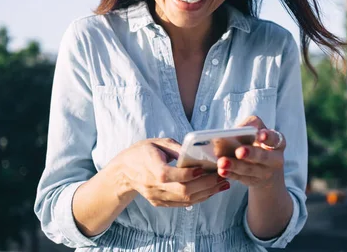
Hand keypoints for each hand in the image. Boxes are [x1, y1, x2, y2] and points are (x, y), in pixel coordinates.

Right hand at [108, 138, 229, 206]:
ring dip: (207, 192)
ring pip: (185, 200)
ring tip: (223, 184)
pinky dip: (199, 197)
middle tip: (222, 176)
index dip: (188, 174)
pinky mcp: (160, 203)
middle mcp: (153, 186)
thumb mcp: (157, 143)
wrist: (123, 172)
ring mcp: (157, 197)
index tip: (204, 167)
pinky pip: (183, 203)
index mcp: (150, 168)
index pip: (169, 175)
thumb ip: (177, 148)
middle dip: (206, 184)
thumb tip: (198, 151)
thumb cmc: (143, 152)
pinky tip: (212, 190)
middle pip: (182, 190)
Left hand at [216, 116, 285, 188]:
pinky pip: (241, 178)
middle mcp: (274, 159)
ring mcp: (265, 173)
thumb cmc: (257, 142)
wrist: (265, 168)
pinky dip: (231, 174)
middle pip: (263, 156)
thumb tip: (235, 130)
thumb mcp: (257, 132)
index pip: (275, 139)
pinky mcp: (254, 181)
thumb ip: (249, 126)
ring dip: (235, 166)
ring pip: (250, 169)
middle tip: (239, 151)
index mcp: (277, 143)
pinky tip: (222, 171)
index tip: (260, 134)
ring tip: (222, 162)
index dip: (268, 137)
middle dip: (251, 154)